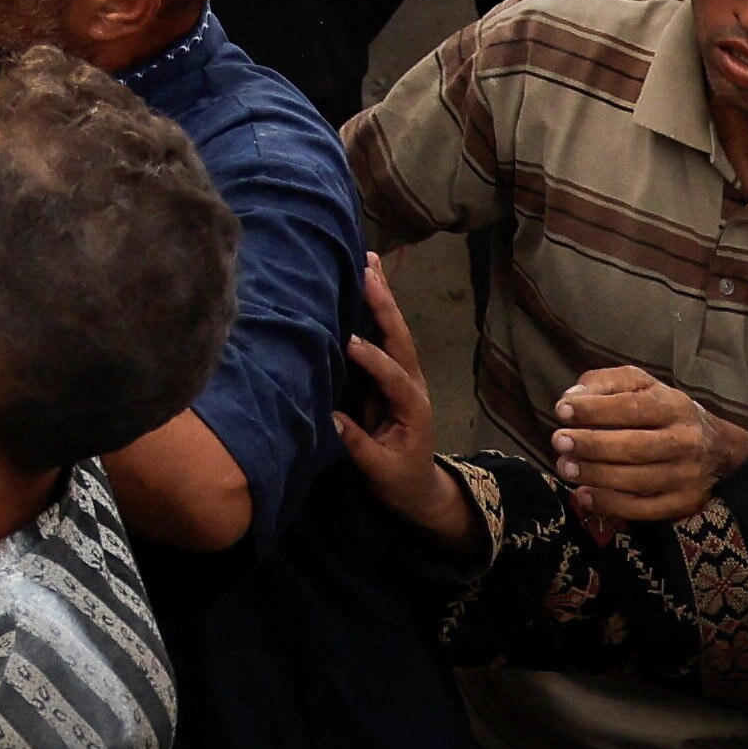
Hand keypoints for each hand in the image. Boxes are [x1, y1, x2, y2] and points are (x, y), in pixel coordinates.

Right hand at [331, 254, 482, 549]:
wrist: (417, 488)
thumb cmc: (398, 480)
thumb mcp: (378, 470)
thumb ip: (357, 444)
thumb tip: (330, 417)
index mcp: (412, 408)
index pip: (393, 378)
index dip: (374, 360)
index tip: (349, 342)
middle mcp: (412, 384)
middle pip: (400, 339)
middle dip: (385, 306)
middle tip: (368, 272)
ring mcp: (403, 375)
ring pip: (394, 330)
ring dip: (382, 296)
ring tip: (369, 260)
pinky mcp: (389, 372)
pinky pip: (384, 334)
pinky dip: (376, 306)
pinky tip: (366, 280)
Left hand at [555, 365, 735, 524]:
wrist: (717, 447)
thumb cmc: (662, 409)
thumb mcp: (639, 384)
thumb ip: (604, 384)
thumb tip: (571, 399)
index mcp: (674, 407)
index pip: (632, 408)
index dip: (594, 410)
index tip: (562, 412)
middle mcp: (686, 442)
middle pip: (635, 447)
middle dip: (592, 445)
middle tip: (559, 442)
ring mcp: (688, 476)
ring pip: (638, 481)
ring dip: (596, 475)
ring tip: (565, 467)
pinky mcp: (686, 503)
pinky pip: (646, 509)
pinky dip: (612, 505)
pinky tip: (584, 495)